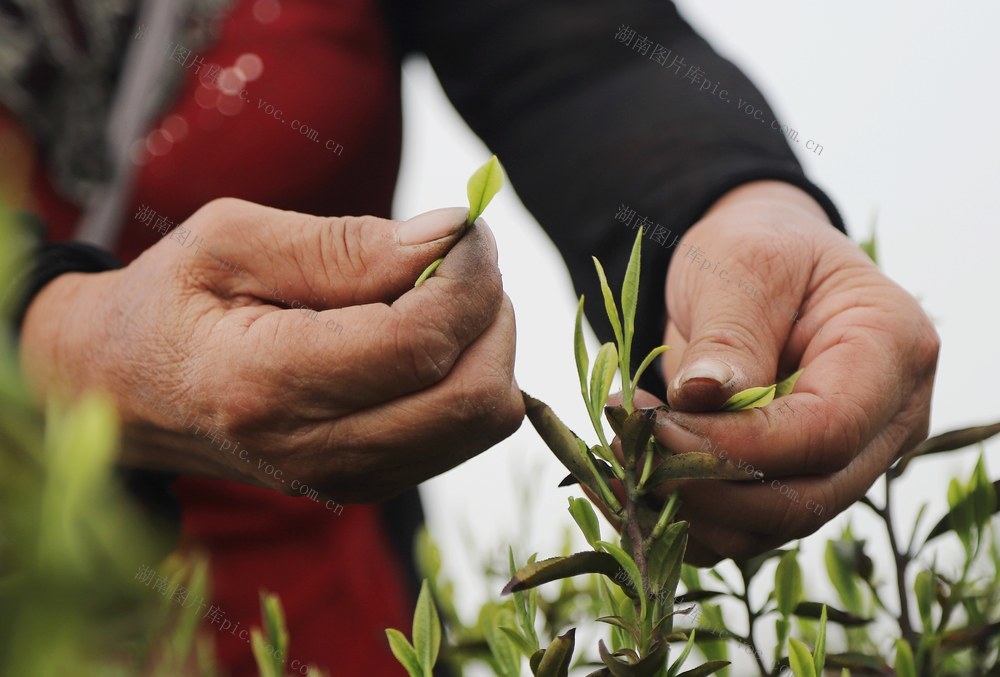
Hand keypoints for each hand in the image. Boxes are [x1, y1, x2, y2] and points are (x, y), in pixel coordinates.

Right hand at [20, 198, 523, 501]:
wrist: (123, 391)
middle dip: (491, 311)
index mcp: (264, 383)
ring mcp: (344, 479)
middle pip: (472, 395)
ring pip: (481, 420)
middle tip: (460, 257)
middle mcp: (313, 451)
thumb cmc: (171, 299)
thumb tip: (450, 235)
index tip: (467, 228)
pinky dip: (467, 373)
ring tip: (437, 293)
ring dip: (485, 342)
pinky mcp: (367, 484)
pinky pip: (463, 433)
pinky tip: (422, 334)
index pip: (418, 342)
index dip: (467, 277)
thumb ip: (344, 243)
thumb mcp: (232, 240)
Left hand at [647, 181, 938, 564]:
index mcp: (891, 352)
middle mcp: (886, 421)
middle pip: (808, 496)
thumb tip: (703, 397)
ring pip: (772, 525)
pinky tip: (631, 481)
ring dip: (687, 508)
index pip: (828, 431)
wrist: (756, 267)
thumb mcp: (742, 266)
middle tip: (628, 447)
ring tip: (621, 454)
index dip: (741, 446)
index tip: (659, 427)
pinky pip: (745, 527)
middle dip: (708, 487)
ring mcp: (848, 461)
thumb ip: (729, 335)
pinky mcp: (800, 482)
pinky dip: (684, 518)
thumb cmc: (759, 250)